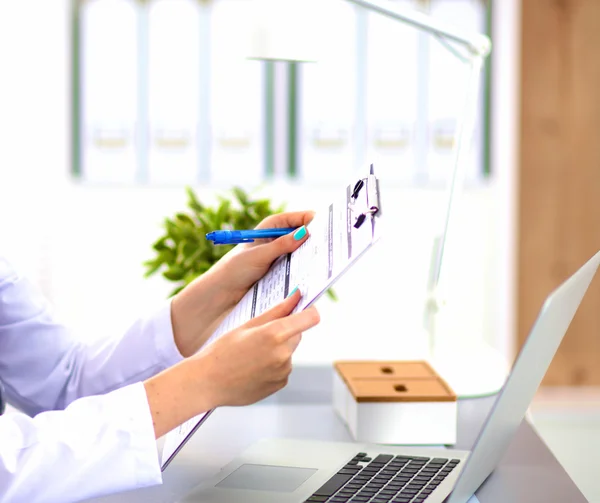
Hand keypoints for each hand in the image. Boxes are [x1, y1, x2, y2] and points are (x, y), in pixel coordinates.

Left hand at [171, 211, 313, 356]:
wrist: (217, 301)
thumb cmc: (232, 272)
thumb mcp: (257, 256)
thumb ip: (281, 245)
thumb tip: (305, 233)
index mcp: (266, 232)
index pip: (289, 220)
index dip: (304, 218)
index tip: (320, 220)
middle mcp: (273, 246)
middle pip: (298, 238)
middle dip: (312, 238)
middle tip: (329, 240)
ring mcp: (277, 264)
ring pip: (300, 257)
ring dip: (311, 257)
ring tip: (325, 258)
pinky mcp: (279, 281)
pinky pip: (296, 274)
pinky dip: (305, 274)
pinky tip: (314, 277)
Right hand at [191, 287, 319, 406]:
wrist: (207, 383)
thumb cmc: (222, 350)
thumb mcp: (247, 325)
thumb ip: (277, 310)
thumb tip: (297, 295)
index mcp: (275, 334)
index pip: (310, 318)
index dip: (309, 311)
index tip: (303, 309)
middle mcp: (283, 353)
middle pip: (296, 334)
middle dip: (284, 332)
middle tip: (258, 336)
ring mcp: (283, 371)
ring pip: (288, 351)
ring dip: (277, 349)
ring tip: (251, 355)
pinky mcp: (280, 383)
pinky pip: (283, 367)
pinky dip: (273, 365)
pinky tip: (252, 367)